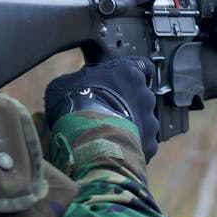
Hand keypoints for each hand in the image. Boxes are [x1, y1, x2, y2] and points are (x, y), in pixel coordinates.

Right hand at [44, 57, 159, 161]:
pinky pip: (143, 145)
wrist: (86, 136)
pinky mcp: (149, 144)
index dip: (132, 76)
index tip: (126, 81)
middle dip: (129, 105)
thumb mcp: (66, 83)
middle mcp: (145, 95)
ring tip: (109, 135)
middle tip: (108, 113)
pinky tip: (115, 150)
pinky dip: (132, 147)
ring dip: (131, 127)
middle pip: (142, 97)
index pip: (143, 67)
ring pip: (145, 122)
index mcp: (129, 73)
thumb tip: (73, 85)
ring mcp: (150, 120)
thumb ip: (79, 80)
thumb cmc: (76, 105)